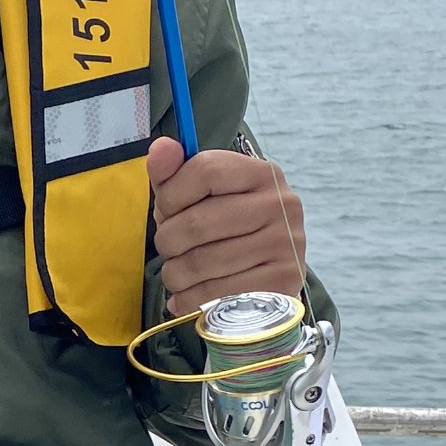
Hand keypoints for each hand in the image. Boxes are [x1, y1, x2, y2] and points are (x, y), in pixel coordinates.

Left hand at [147, 137, 307, 315]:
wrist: (267, 276)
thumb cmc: (227, 228)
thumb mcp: (200, 195)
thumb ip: (175, 171)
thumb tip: (161, 147)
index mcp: (262, 173)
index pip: (205, 170)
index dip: (171, 193)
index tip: (166, 210)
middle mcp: (281, 205)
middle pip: (197, 222)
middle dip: (167, 240)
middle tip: (169, 247)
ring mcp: (285, 245)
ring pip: (200, 263)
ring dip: (174, 273)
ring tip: (178, 273)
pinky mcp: (281, 284)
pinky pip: (214, 294)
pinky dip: (189, 298)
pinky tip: (189, 294)